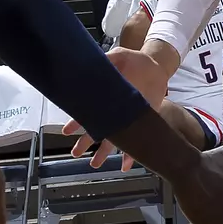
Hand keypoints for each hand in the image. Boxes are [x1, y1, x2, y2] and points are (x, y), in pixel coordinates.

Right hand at [63, 46, 170, 167]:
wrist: (155, 66)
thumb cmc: (133, 60)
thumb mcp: (117, 57)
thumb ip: (106, 62)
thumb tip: (93, 64)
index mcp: (104, 96)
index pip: (87, 112)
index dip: (76, 122)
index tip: (67, 131)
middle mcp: (113, 110)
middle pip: (96, 129)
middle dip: (84, 142)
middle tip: (75, 153)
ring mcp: (127, 117)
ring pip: (113, 139)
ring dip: (103, 152)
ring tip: (95, 164)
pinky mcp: (141, 120)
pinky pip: (135, 140)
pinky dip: (130, 155)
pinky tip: (125, 166)